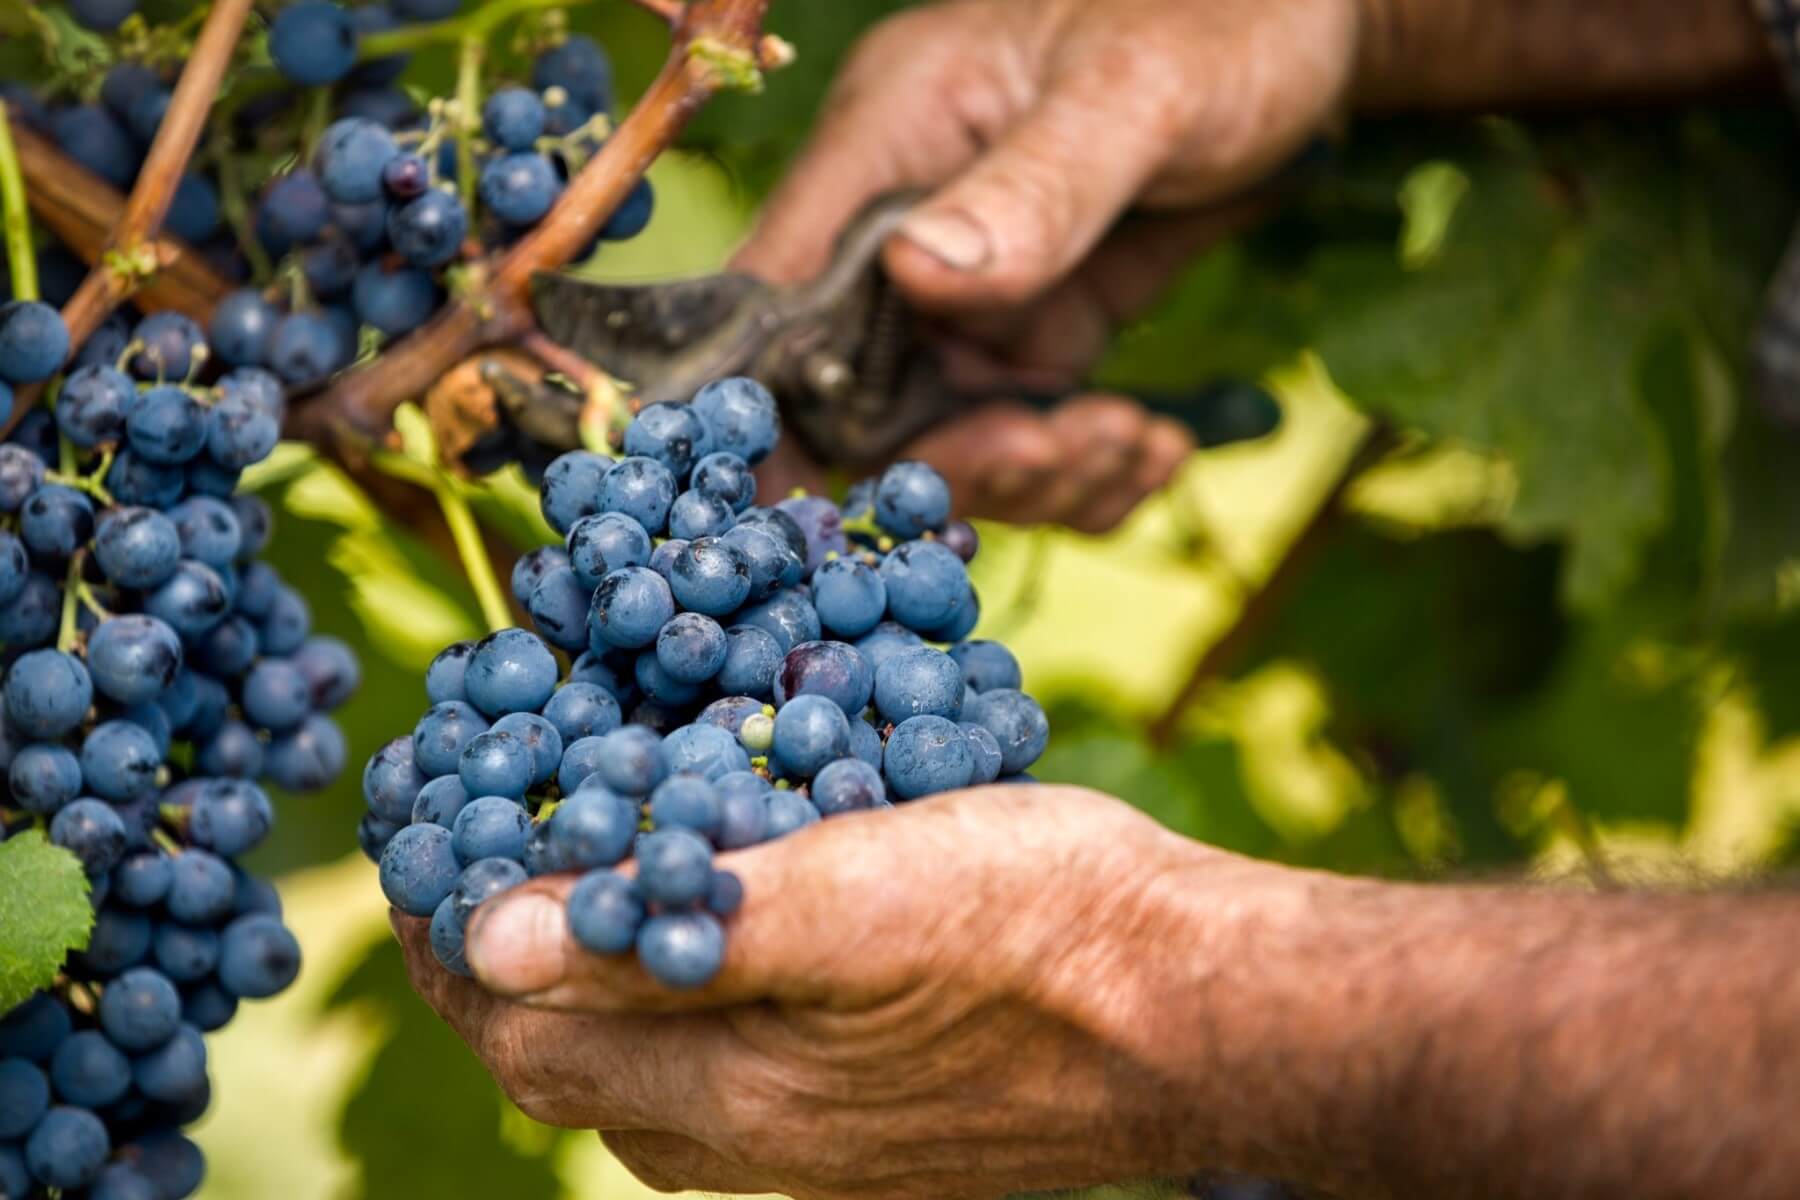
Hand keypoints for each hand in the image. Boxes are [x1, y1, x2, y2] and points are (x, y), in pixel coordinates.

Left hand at [391, 786, 1283, 1198]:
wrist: (1203, 1013)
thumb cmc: (1046, 923)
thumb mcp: (859, 889)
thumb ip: (678, 925)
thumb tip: (492, 942)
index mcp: (736, 1089)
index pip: (525, 1034)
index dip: (450, 946)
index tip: (421, 855)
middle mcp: (762, 1145)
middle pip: (572, 1074)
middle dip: (506, 977)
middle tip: (484, 871)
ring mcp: (824, 1156)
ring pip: (650, 1091)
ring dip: (592, 1002)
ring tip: (582, 906)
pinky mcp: (881, 1142)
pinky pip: (734, 1096)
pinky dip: (684, 1023)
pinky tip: (723, 963)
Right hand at [740, 0, 1362, 529]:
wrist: (1310, 27)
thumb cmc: (1223, 16)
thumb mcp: (1133, 92)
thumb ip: (1032, 187)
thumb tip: (916, 272)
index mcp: (888, 138)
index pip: (780, 289)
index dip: (789, 404)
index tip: (856, 490)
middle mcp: (906, 223)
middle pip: (863, 394)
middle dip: (957, 454)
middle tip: (1061, 456)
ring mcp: (971, 286)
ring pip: (951, 433)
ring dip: (1038, 473)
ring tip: (1136, 445)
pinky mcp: (1037, 324)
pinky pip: (1028, 429)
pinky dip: (1086, 468)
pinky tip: (1155, 447)